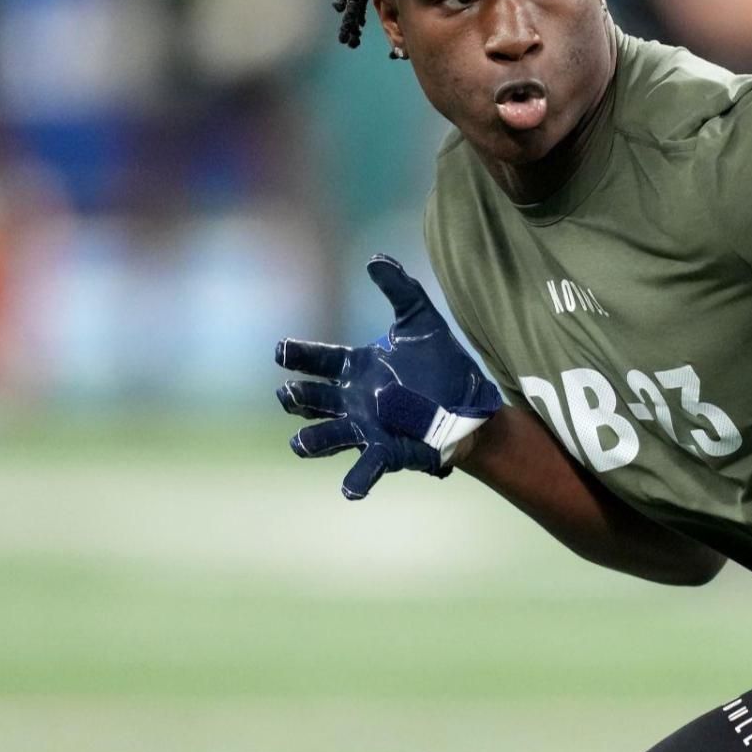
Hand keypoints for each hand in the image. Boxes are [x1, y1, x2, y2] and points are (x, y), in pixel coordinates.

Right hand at [273, 254, 502, 498]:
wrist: (471, 402)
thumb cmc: (442, 364)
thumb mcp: (421, 321)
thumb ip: (399, 290)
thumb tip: (375, 259)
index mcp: (356, 368)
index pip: (318, 361)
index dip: (298, 356)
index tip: (280, 351)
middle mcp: (352, 400)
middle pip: (314, 400)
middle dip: (299, 398)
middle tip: (290, 393)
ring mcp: (365, 428)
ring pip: (329, 435)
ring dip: (313, 440)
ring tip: (299, 443)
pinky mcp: (387, 451)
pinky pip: (366, 467)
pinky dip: (356, 481)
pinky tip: (350, 491)